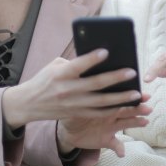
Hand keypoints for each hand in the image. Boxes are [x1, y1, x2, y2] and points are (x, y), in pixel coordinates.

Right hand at [2, 49, 148, 129]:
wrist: (28, 104)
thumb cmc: (44, 80)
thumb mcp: (54, 66)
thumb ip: (74, 63)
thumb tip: (97, 60)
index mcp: (60, 74)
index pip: (78, 65)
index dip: (91, 59)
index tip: (106, 51)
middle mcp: (67, 90)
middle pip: (95, 84)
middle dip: (115, 78)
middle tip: (132, 72)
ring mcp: (73, 104)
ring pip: (101, 102)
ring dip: (121, 98)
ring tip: (136, 93)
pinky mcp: (77, 114)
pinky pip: (98, 113)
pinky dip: (113, 110)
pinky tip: (126, 105)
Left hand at [57, 93, 151, 156]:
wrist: (69, 129)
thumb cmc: (73, 111)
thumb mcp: (75, 103)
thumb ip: (81, 97)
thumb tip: (82, 86)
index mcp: (105, 103)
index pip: (120, 98)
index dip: (132, 96)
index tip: (143, 94)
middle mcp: (112, 114)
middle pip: (127, 110)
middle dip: (138, 108)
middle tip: (148, 108)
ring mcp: (111, 127)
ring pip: (126, 124)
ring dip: (136, 123)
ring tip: (145, 121)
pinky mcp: (107, 140)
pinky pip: (116, 145)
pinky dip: (120, 149)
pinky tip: (122, 153)